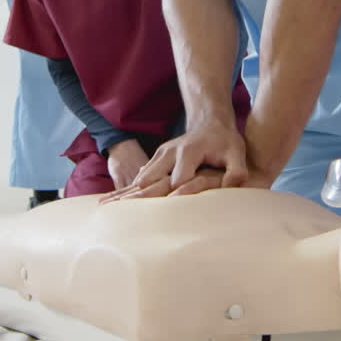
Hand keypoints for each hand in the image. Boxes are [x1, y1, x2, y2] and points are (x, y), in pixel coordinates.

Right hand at [100, 121, 248, 203]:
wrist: (211, 122)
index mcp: (188, 153)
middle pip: (150, 180)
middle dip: (133, 197)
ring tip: (104, 208)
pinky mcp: (157, 160)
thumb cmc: (226, 141)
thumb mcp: (237, 154)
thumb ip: (236, 172)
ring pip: (140, 178)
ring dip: (123, 193)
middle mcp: (169, 153)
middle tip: (113, 213)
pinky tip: (113, 201)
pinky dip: (127, 188)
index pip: (176, 181)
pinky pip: (140, 176)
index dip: (170, 199)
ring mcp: (160, 156)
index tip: (158, 218)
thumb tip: (231, 188)